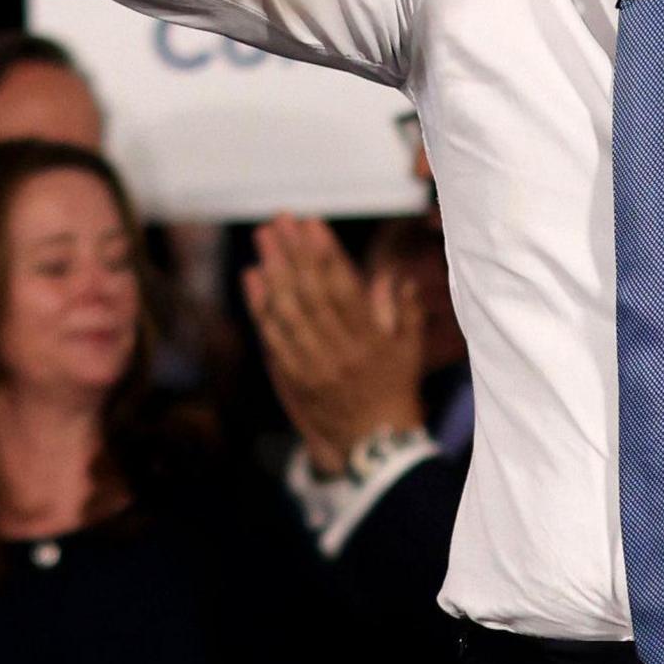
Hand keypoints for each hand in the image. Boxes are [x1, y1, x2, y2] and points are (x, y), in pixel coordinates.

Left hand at [242, 215, 425, 476]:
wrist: (374, 443)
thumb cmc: (395, 388)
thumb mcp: (409, 348)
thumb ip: (404, 309)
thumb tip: (392, 274)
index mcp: (370, 339)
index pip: (344, 288)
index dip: (326, 253)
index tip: (312, 223)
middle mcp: (341, 351)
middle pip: (312, 294)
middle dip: (295, 253)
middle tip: (280, 219)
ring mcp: (315, 366)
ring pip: (289, 313)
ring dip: (274, 272)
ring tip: (264, 239)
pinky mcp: (295, 378)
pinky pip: (273, 338)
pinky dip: (261, 307)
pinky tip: (253, 279)